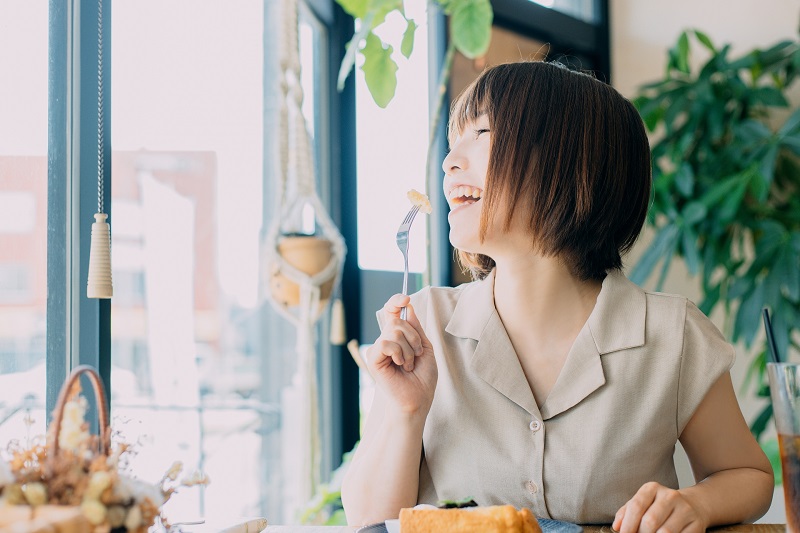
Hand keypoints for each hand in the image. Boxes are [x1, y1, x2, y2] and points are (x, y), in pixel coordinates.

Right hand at [366, 294, 437, 415]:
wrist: (418, 399)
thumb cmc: (423, 377)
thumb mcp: (425, 347)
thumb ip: (416, 328)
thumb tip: (407, 306)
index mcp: (397, 337)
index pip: (391, 312)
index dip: (395, 301)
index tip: (405, 298)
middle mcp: (385, 340)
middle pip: (396, 321)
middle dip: (413, 337)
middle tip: (416, 355)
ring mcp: (378, 349)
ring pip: (393, 331)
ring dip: (409, 349)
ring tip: (409, 364)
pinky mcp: (373, 359)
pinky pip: (386, 344)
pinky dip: (399, 354)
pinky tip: (401, 366)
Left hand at [613, 482, 707, 532]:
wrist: (692, 505)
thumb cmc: (659, 507)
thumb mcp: (642, 503)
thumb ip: (626, 513)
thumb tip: (618, 526)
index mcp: (652, 488)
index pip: (636, 506)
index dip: (628, 524)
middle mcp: (670, 496)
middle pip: (650, 521)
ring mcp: (685, 509)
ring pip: (665, 532)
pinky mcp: (696, 524)